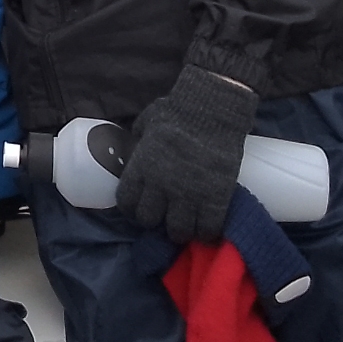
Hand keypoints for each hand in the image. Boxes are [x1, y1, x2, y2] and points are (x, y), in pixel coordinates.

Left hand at [115, 65, 257, 243]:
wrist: (214, 109)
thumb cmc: (179, 111)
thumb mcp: (147, 124)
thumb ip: (139, 142)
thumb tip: (133, 152)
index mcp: (141, 166)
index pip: (126, 201)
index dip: (131, 208)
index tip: (139, 206)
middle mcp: (161, 185)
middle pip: (149, 220)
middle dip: (155, 220)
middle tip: (164, 214)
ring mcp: (189, 194)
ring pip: (177, 231)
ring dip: (180, 230)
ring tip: (186, 224)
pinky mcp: (216, 198)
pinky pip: (207, 229)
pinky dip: (206, 232)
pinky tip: (207, 227)